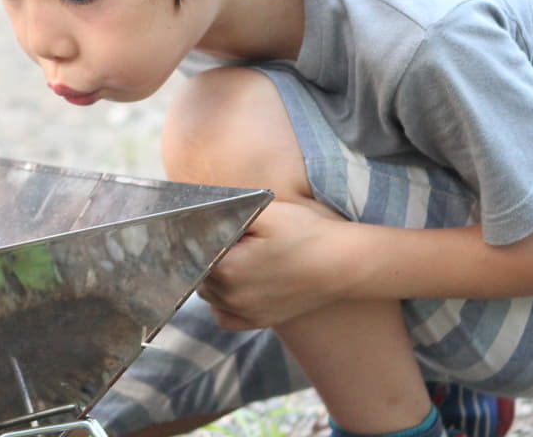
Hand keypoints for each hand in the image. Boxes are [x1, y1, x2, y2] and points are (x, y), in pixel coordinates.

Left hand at [197, 200, 353, 329]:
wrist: (343, 263)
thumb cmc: (305, 232)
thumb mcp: (264, 212)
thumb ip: (224, 213)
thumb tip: (196, 218)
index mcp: (227, 268)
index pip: (189, 252)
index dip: (195, 237)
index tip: (208, 226)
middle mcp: (232, 297)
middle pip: (197, 273)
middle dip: (205, 255)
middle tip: (230, 239)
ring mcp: (246, 313)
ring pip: (209, 294)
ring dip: (213, 277)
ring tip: (238, 257)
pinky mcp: (259, 322)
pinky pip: (224, 315)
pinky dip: (224, 301)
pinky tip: (238, 282)